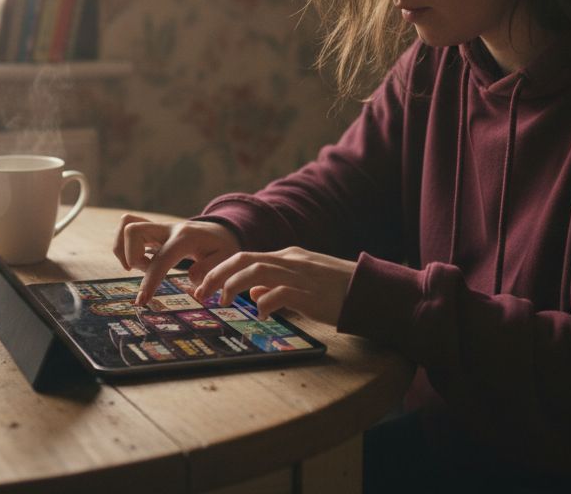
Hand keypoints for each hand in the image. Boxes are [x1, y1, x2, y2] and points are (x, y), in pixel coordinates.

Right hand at [112, 214, 240, 304]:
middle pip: (133, 230)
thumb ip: (211, 272)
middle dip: (131, 257)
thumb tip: (193, 283)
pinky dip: (123, 245)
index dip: (149, 280)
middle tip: (143, 271)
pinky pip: (127, 228)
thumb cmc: (222, 248)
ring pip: (126, 225)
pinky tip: (137, 260)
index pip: (161, 258)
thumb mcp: (227, 260)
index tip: (142, 301)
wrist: (219, 231)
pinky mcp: (151, 231)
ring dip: (124, 250)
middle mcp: (168, 229)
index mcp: (185, 238)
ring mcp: (158, 227)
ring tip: (140, 266)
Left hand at [192, 246, 356, 326]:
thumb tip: (253, 294)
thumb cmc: (336, 290)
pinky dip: (266, 302)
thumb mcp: (302, 283)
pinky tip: (260, 314)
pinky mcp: (310, 293)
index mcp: (287, 257)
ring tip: (224, 301)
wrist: (369, 290)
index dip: (221, 270)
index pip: (246, 256)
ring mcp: (300, 275)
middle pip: (245, 259)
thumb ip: (276, 285)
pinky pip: (281, 293)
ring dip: (235, 285)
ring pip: (257, 271)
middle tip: (202, 293)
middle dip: (219, 274)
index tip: (203, 286)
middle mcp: (290, 261)